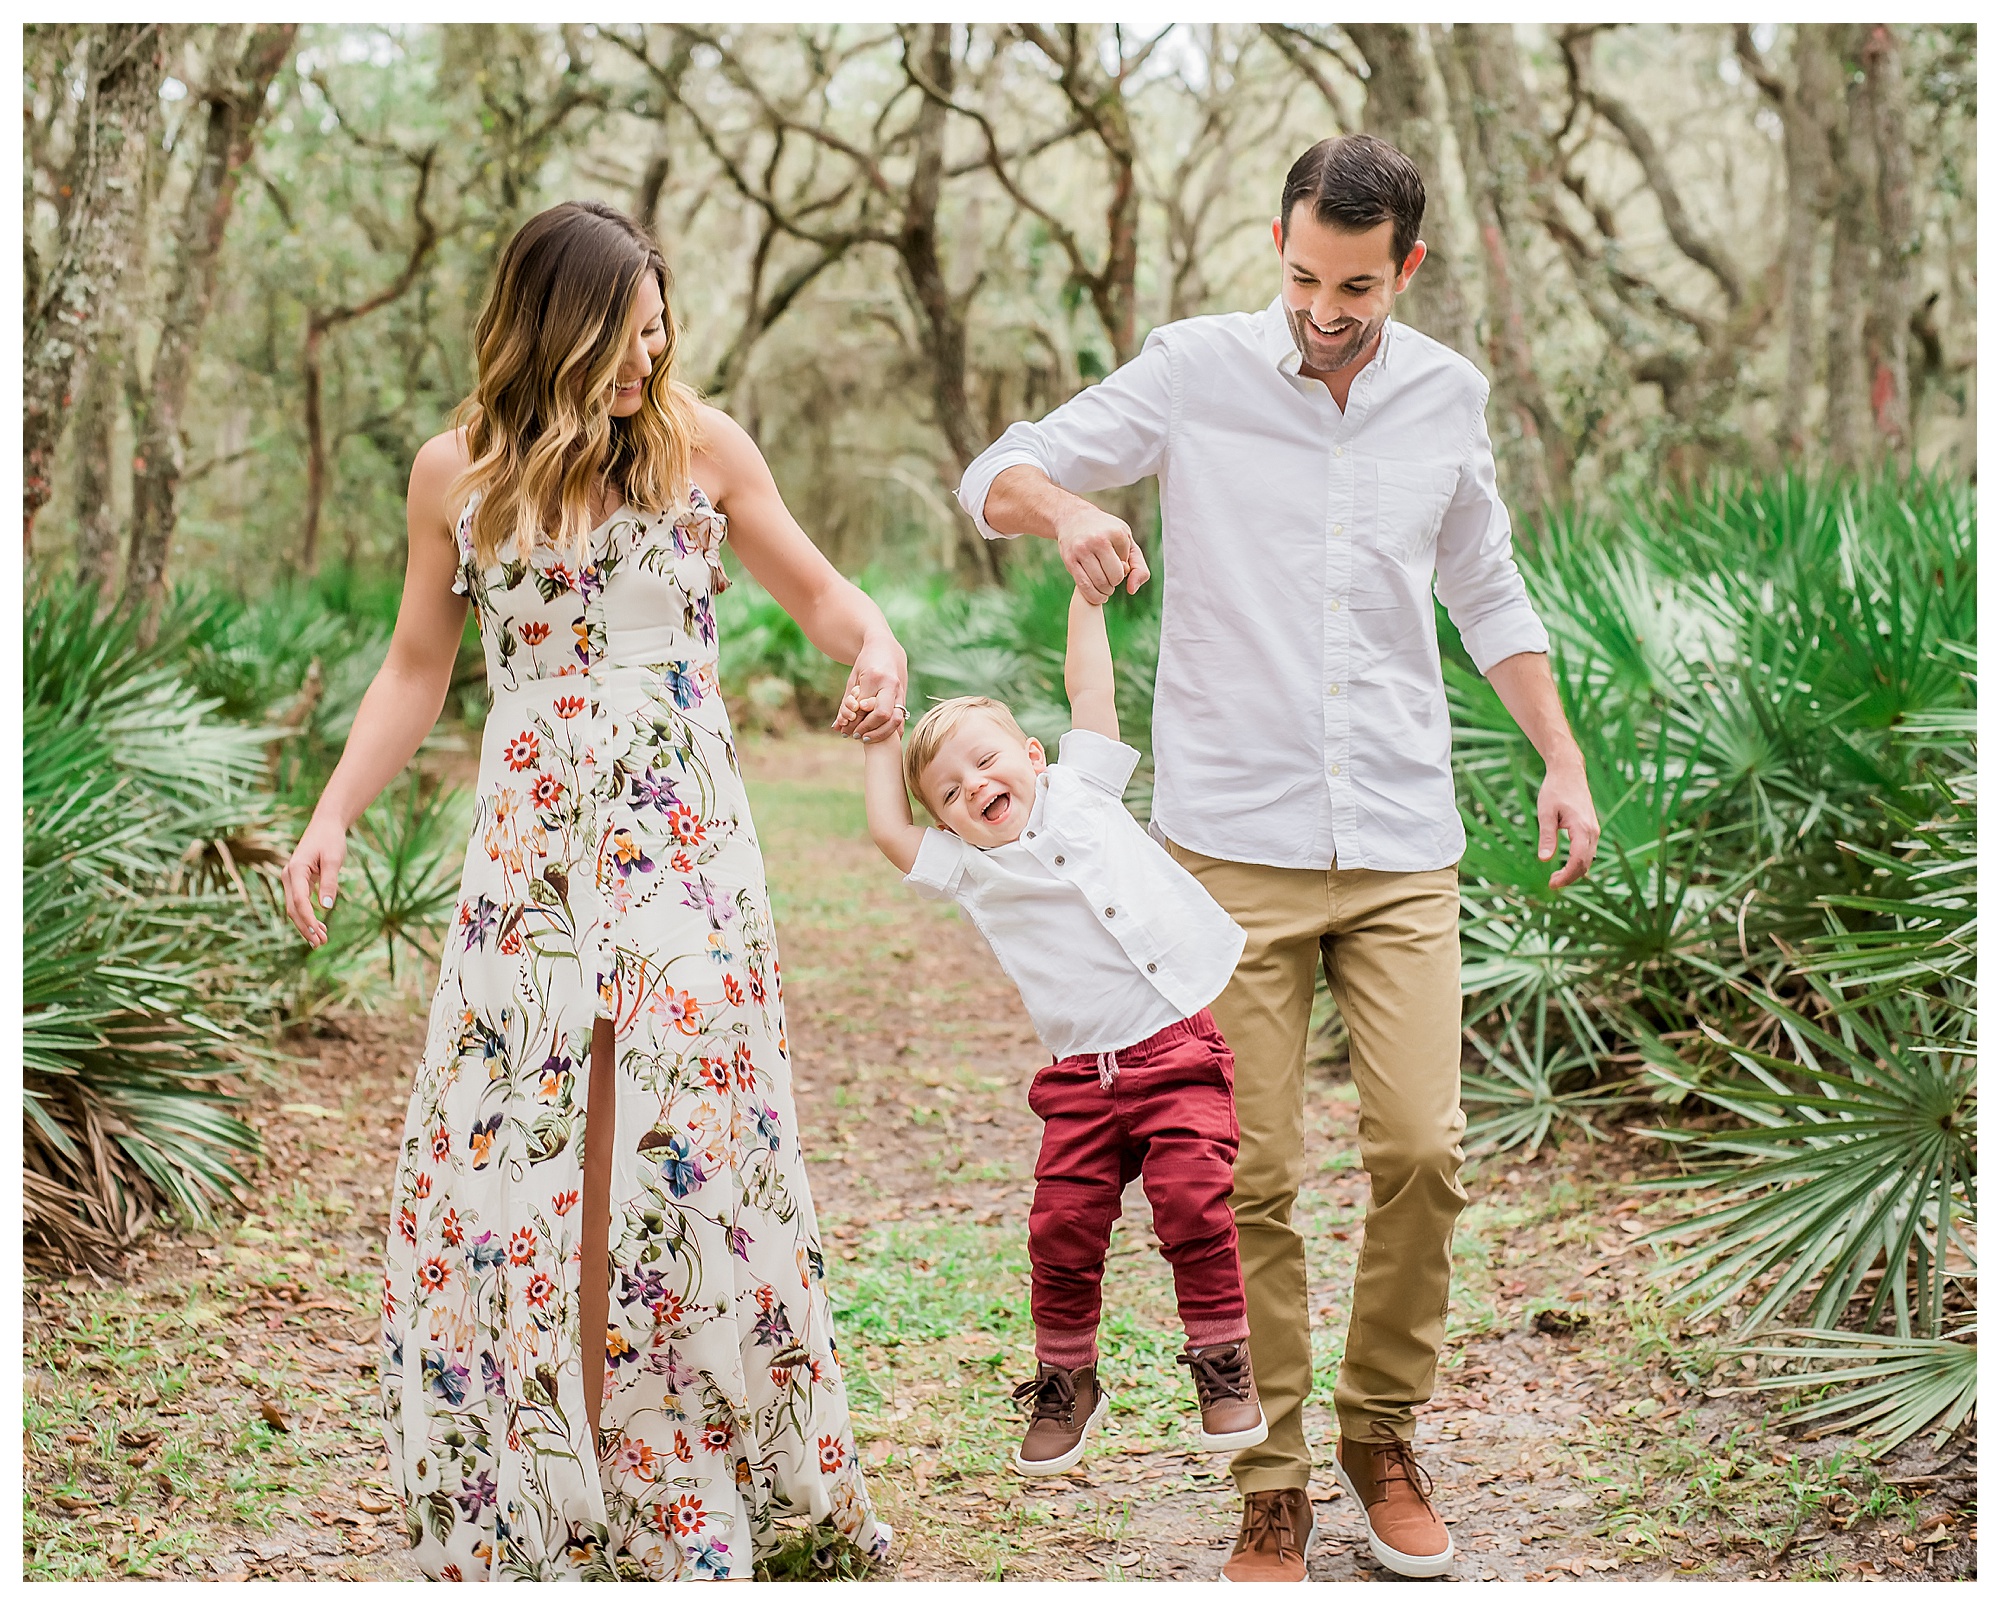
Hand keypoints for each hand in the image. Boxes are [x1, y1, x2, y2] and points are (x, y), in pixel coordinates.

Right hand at [283, 813, 348, 946]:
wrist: (326, 825)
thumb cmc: (330, 840)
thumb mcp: (333, 859)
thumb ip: (329, 882)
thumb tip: (326, 907)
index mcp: (295, 870)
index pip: (299, 900)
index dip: (308, 919)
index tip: (318, 933)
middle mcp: (288, 876)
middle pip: (293, 908)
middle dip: (306, 927)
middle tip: (321, 944)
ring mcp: (291, 879)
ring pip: (295, 907)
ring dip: (306, 925)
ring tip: (321, 941)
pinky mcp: (298, 881)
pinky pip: (300, 902)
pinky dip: (308, 915)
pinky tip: (320, 927)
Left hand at [831, 630, 907, 743]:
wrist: (886, 649)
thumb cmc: (865, 664)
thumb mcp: (853, 680)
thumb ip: (846, 704)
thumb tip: (837, 728)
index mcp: (876, 677)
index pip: (864, 706)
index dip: (855, 720)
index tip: (846, 728)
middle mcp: (891, 685)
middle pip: (883, 715)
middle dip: (868, 729)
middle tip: (855, 736)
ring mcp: (901, 692)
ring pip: (896, 720)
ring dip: (880, 734)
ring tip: (866, 739)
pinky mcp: (904, 698)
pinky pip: (901, 719)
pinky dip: (890, 732)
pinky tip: (879, 736)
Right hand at [1056, 504, 1149, 603]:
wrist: (1072, 518)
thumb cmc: (1105, 533)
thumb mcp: (1126, 541)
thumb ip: (1138, 566)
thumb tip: (1131, 591)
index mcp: (1116, 533)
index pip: (1127, 566)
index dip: (1123, 568)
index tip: (1116, 560)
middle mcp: (1098, 540)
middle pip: (1115, 577)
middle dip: (1115, 582)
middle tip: (1112, 579)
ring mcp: (1082, 550)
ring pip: (1100, 583)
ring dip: (1106, 591)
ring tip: (1107, 587)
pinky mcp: (1069, 560)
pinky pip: (1084, 586)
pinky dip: (1094, 596)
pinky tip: (1098, 595)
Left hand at [1538, 761, 1599, 888]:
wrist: (1568, 772)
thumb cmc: (1555, 790)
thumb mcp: (1545, 813)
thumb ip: (1547, 836)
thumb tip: (1544, 860)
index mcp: (1582, 828)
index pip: (1578, 861)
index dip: (1566, 876)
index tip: (1552, 884)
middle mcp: (1593, 831)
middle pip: (1585, 864)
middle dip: (1570, 877)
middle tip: (1551, 884)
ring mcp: (1594, 829)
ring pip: (1589, 859)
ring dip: (1575, 871)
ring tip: (1555, 877)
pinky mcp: (1592, 828)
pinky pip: (1588, 851)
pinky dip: (1579, 862)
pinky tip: (1565, 865)